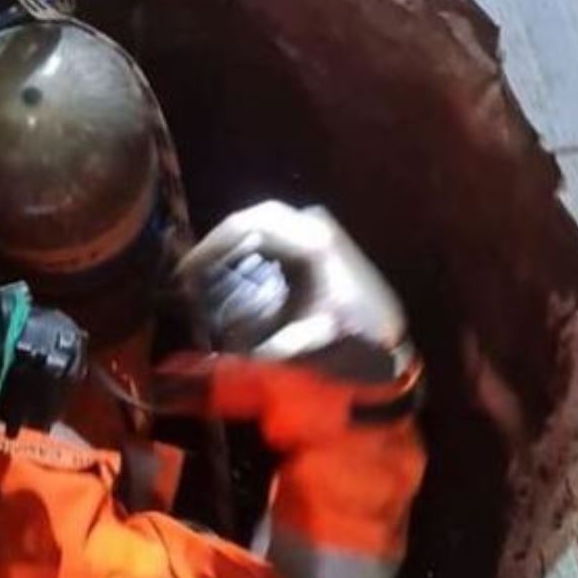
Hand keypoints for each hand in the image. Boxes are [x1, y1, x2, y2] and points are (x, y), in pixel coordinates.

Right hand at [177, 201, 414, 383]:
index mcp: (313, 242)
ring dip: (232, 246)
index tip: (187, 270)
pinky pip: (276, 233)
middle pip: (253, 219)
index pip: (251, 225)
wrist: (389, 344)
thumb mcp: (309, 342)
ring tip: (204, 273)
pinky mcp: (319, 240)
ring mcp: (319, 228)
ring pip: (263, 223)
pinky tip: (233, 272)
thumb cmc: (354, 341)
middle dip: (218, 244)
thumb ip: (266, 347)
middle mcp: (316, 225)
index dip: (213, 245)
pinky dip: (249, 249)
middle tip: (190, 272)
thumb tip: (220, 357)